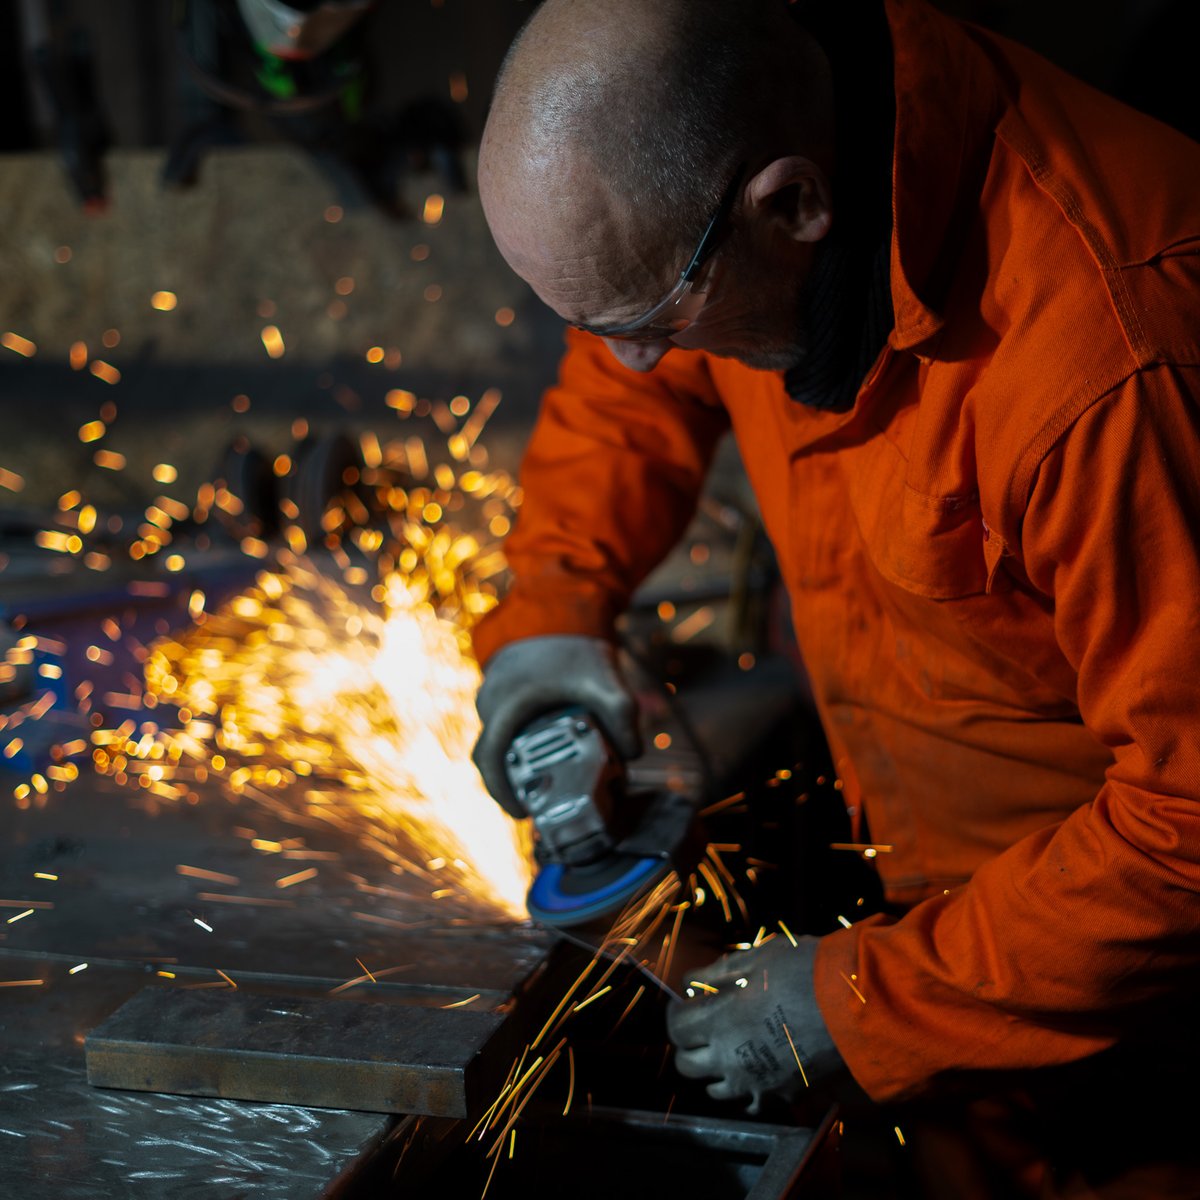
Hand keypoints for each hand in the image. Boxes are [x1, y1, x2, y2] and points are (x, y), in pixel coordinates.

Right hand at [472, 635, 640, 817]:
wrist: (557, 601)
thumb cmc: (572, 641)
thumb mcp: (604, 678)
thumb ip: (622, 717)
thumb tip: (633, 756)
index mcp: (505, 704)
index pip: (489, 760)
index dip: (502, 792)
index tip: (523, 812)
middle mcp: (491, 701)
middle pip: (494, 756)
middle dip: (516, 783)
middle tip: (545, 802)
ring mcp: (494, 693)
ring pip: (501, 740)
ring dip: (521, 762)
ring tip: (554, 778)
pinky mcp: (505, 689)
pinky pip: (507, 724)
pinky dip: (524, 742)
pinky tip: (553, 746)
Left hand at [667, 935, 845, 1114]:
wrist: (855, 1006)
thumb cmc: (804, 972)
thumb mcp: (758, 957)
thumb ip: (719, 972)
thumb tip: (691, 981)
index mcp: (720, 1021)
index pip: (677, 1029)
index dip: (675, 1015)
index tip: (682, 1003)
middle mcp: (731, 1058)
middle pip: (687, 1065)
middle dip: (686, 1045)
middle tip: (698, 1027)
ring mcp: (756, 1082)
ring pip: (715, 1090)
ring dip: (712, 1069)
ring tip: (724, 1048)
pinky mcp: (782, 1094)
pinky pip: (750, 1103)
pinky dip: (745, 1089)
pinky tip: (753, 1069)